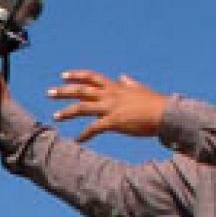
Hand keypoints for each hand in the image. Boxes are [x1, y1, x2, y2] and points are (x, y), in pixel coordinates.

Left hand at [48, 70, 166, 141]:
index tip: (63, 75)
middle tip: (49, 93)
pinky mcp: (114, 121)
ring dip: (67, 112)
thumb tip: (123, 76)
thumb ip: (129, 83)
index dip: (77, 75)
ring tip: (56, 117)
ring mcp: (111, 108)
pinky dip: (84, 135)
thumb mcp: (140, 89)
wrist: (166, 114)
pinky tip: (77, 141)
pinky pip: (94, 128)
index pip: (92, 77)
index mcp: (116, 88)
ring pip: (83, 107)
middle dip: (64, 91)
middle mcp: (111, 95)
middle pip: (82, 90)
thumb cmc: (155, 104)